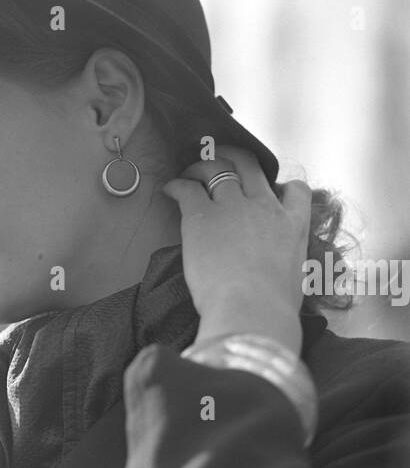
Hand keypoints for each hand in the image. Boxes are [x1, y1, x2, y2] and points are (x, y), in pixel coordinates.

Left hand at [162, 145, 310, 354]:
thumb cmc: (274, 308)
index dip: (283, 185)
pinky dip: (178, 184)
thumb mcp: (296, 282)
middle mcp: (265, 207)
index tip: (270, 189)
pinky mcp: (202, 215)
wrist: (252, 309)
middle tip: (220, 159)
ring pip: (217, 169)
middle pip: (251, 167)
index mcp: (294, 225)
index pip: (295, 190)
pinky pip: (188, 189)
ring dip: (201, 167)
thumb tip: (279, 278)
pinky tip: (170, 189)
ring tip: (189, 172)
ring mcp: (233, 207)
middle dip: (234, 157)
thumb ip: (288, 267)